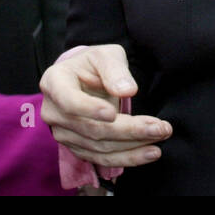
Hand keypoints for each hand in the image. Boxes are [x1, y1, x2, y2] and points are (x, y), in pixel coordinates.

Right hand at [40, 44, 170, 166]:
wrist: (84, 79)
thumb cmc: (94, 64)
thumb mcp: (105, 55)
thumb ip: (114, 70)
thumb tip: (127, 90)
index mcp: (54, 82)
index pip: (69, 101)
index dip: (90, 109)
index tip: (113, 113)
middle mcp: (53, 112)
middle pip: (91, 128)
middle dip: (128, 129)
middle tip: (159, 126)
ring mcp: (63, 134)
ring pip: (99, 147)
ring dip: (133, 145)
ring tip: (161, 136)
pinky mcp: (78, 148)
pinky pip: (102, 159)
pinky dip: (128, 158)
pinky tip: (150, 152)